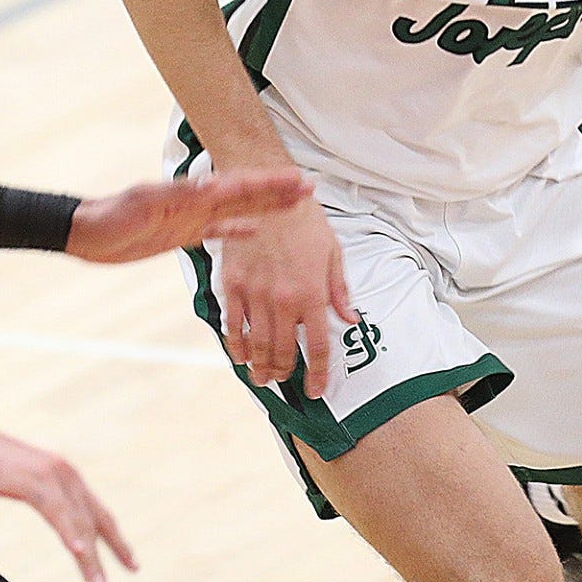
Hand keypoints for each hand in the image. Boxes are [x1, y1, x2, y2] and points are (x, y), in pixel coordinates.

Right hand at [0, 415, 134, 581]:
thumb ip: (35, 491)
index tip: (132, 564)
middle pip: (96, 521)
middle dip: (114, 551)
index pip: (97, 512)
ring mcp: (49, 475)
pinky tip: (80, 553)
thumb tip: (42, 502)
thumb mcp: (16, 479)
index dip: (116, 538)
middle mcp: (65, 473)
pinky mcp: (30, 480)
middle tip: (125, 580)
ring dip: (91, 560)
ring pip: (79, 524)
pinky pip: (55, 512)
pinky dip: (69, 533)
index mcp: (63, 475)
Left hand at [65, 169, 311, 264]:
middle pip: (247, 195)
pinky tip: (256, 232)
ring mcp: (192, 218)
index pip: (239, 185)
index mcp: (192, 193)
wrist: (87, 234)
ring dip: (266, 207)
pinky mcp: (184, 234)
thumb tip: (213, 185)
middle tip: (310, 187)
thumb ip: (178, 194)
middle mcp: (198, 202)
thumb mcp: (143, 204)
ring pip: (239, 211)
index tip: (297, 179)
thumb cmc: (111, 217)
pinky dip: (238, 232)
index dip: (269, 182)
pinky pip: (218, 233)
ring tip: (294, 203)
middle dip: (278, 191)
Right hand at [217, 197, 357, 397]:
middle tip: (285, 381)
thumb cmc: (303, 218)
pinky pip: (232, 324)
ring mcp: (255, 294)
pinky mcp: (232, 284)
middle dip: (285, 373)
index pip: (319, 346)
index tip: (317, 391)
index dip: (319, 374)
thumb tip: (350, 319)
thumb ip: (339, 290)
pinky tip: (240, 355)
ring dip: (260, 367)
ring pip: (257, 345)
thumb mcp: (333, 251)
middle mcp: (283, 300)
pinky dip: (236, 345)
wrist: (265, 190)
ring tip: (262, 378)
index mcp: (312, 293)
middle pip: (284, 352)